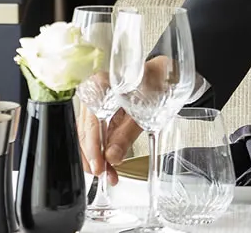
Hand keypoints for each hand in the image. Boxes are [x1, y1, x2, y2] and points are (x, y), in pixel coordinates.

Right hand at [76, 57, 167, 183]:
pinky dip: (102, 152)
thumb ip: (126, 134)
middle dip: (93, 156)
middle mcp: (93, 93)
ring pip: (89, 136)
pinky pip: (97, 135)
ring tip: (109, 175)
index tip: (99, 165)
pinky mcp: (101, 115)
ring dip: (97, 158)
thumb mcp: (144, 110)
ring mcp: (95, 105)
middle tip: (103, 174)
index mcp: (101, 84)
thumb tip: (112, 157)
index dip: (92, 146)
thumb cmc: (155, 83)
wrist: (164, 75)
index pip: (90, 121)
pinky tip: (108, 167)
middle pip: (85, 130)